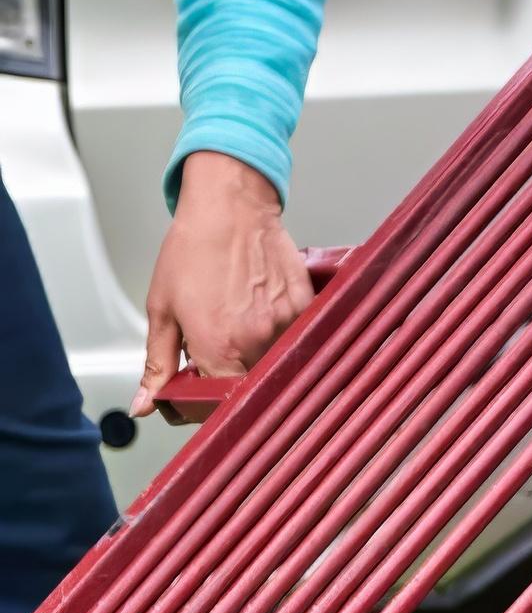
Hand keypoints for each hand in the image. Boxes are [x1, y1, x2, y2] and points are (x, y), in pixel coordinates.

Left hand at [132, 152, 313, 413]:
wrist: (231, 208)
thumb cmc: (194, 249)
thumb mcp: (161, 308)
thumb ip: (157, 363)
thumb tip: (145, 404)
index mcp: (217, 346)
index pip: (223, 401)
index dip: (213, 398)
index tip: (206, 386)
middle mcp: (256, 341)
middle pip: (253, 383)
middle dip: (236, 371)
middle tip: (223, 342)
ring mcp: (286, 326)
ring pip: (277, 362)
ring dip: (260, 352)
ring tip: (241, 317)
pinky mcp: (305, 310)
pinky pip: (297, 338)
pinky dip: (281, 332)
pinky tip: (262, 306)